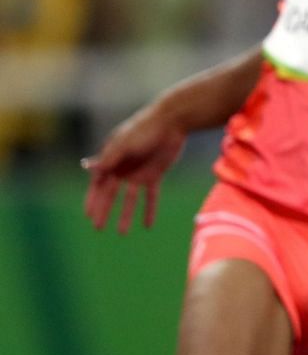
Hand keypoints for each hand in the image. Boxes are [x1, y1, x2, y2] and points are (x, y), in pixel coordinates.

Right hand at [82, 103, 186, 232]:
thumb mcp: (125, 143)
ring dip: (125, 215)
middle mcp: (123, 168)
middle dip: (104, 211)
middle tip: (98, 229)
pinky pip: (151, 196)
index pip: (98, 183)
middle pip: (111, 194)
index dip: (92, 199)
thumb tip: (88, 167)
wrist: (173, 121)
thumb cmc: (144, 128)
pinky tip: (147, 225)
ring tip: (122, 233)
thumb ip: (109, 157)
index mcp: (111, 160)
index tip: (88, 215)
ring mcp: (138, 173)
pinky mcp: (155, 175)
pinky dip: (149, 210)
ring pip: (130, 199)